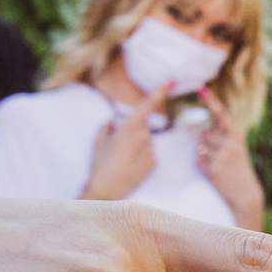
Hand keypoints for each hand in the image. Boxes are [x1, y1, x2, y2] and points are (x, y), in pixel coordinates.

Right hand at [83, 82, 172, 200]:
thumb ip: (109, 125)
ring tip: (122, 160)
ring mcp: (151, 150)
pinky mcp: (154, 163)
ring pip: (146, 140)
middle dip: (133, 131)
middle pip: (143, 126)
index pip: (148, 104)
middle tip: (119, 147)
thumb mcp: (99, 139)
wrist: (106, 190)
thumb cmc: (100, 164)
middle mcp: (144, 136)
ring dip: (137, 145)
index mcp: (129, 127)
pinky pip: (149, 153)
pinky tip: (130, 167)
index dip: (161, 91)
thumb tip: (115, 121)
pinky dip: (141, 157)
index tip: (172, 81)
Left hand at [196, 86, 265, 231]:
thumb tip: (202, 132)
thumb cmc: (238, 169)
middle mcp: (230, 142)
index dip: (211, 100)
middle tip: (217, 156)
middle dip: (205, 144)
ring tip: (217, 166)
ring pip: (200, 147)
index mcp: (237, 135)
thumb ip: (223, 138)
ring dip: (203, 156)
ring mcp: (222, 155)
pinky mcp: (213, 167)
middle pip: (204, 134)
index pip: (221, 114)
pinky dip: (202, 166)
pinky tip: (214, 173)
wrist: (245, 193)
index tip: (201, 87)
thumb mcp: (237, 149)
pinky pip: (198, 161)